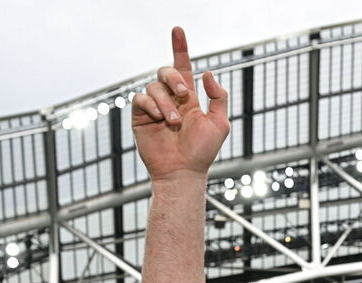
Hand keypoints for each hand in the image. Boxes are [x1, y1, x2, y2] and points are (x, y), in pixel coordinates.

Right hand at [131, 27, 230, 181]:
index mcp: (188, 98)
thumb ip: (218, 96)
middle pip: (166, 70)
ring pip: (154, 85)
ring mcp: (155, 107)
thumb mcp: (220, 123)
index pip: (183, 67)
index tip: (178, 30)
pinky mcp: (141, 117)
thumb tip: (208, 73)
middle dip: (175, 77)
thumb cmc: (203, 151)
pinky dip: (151, 105)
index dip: (180, 48)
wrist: (183, 172)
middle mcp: (170, 99)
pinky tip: (160, 118)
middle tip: (185, 95)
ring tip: (174, 122)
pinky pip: (140, 98)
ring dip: (166, 102)